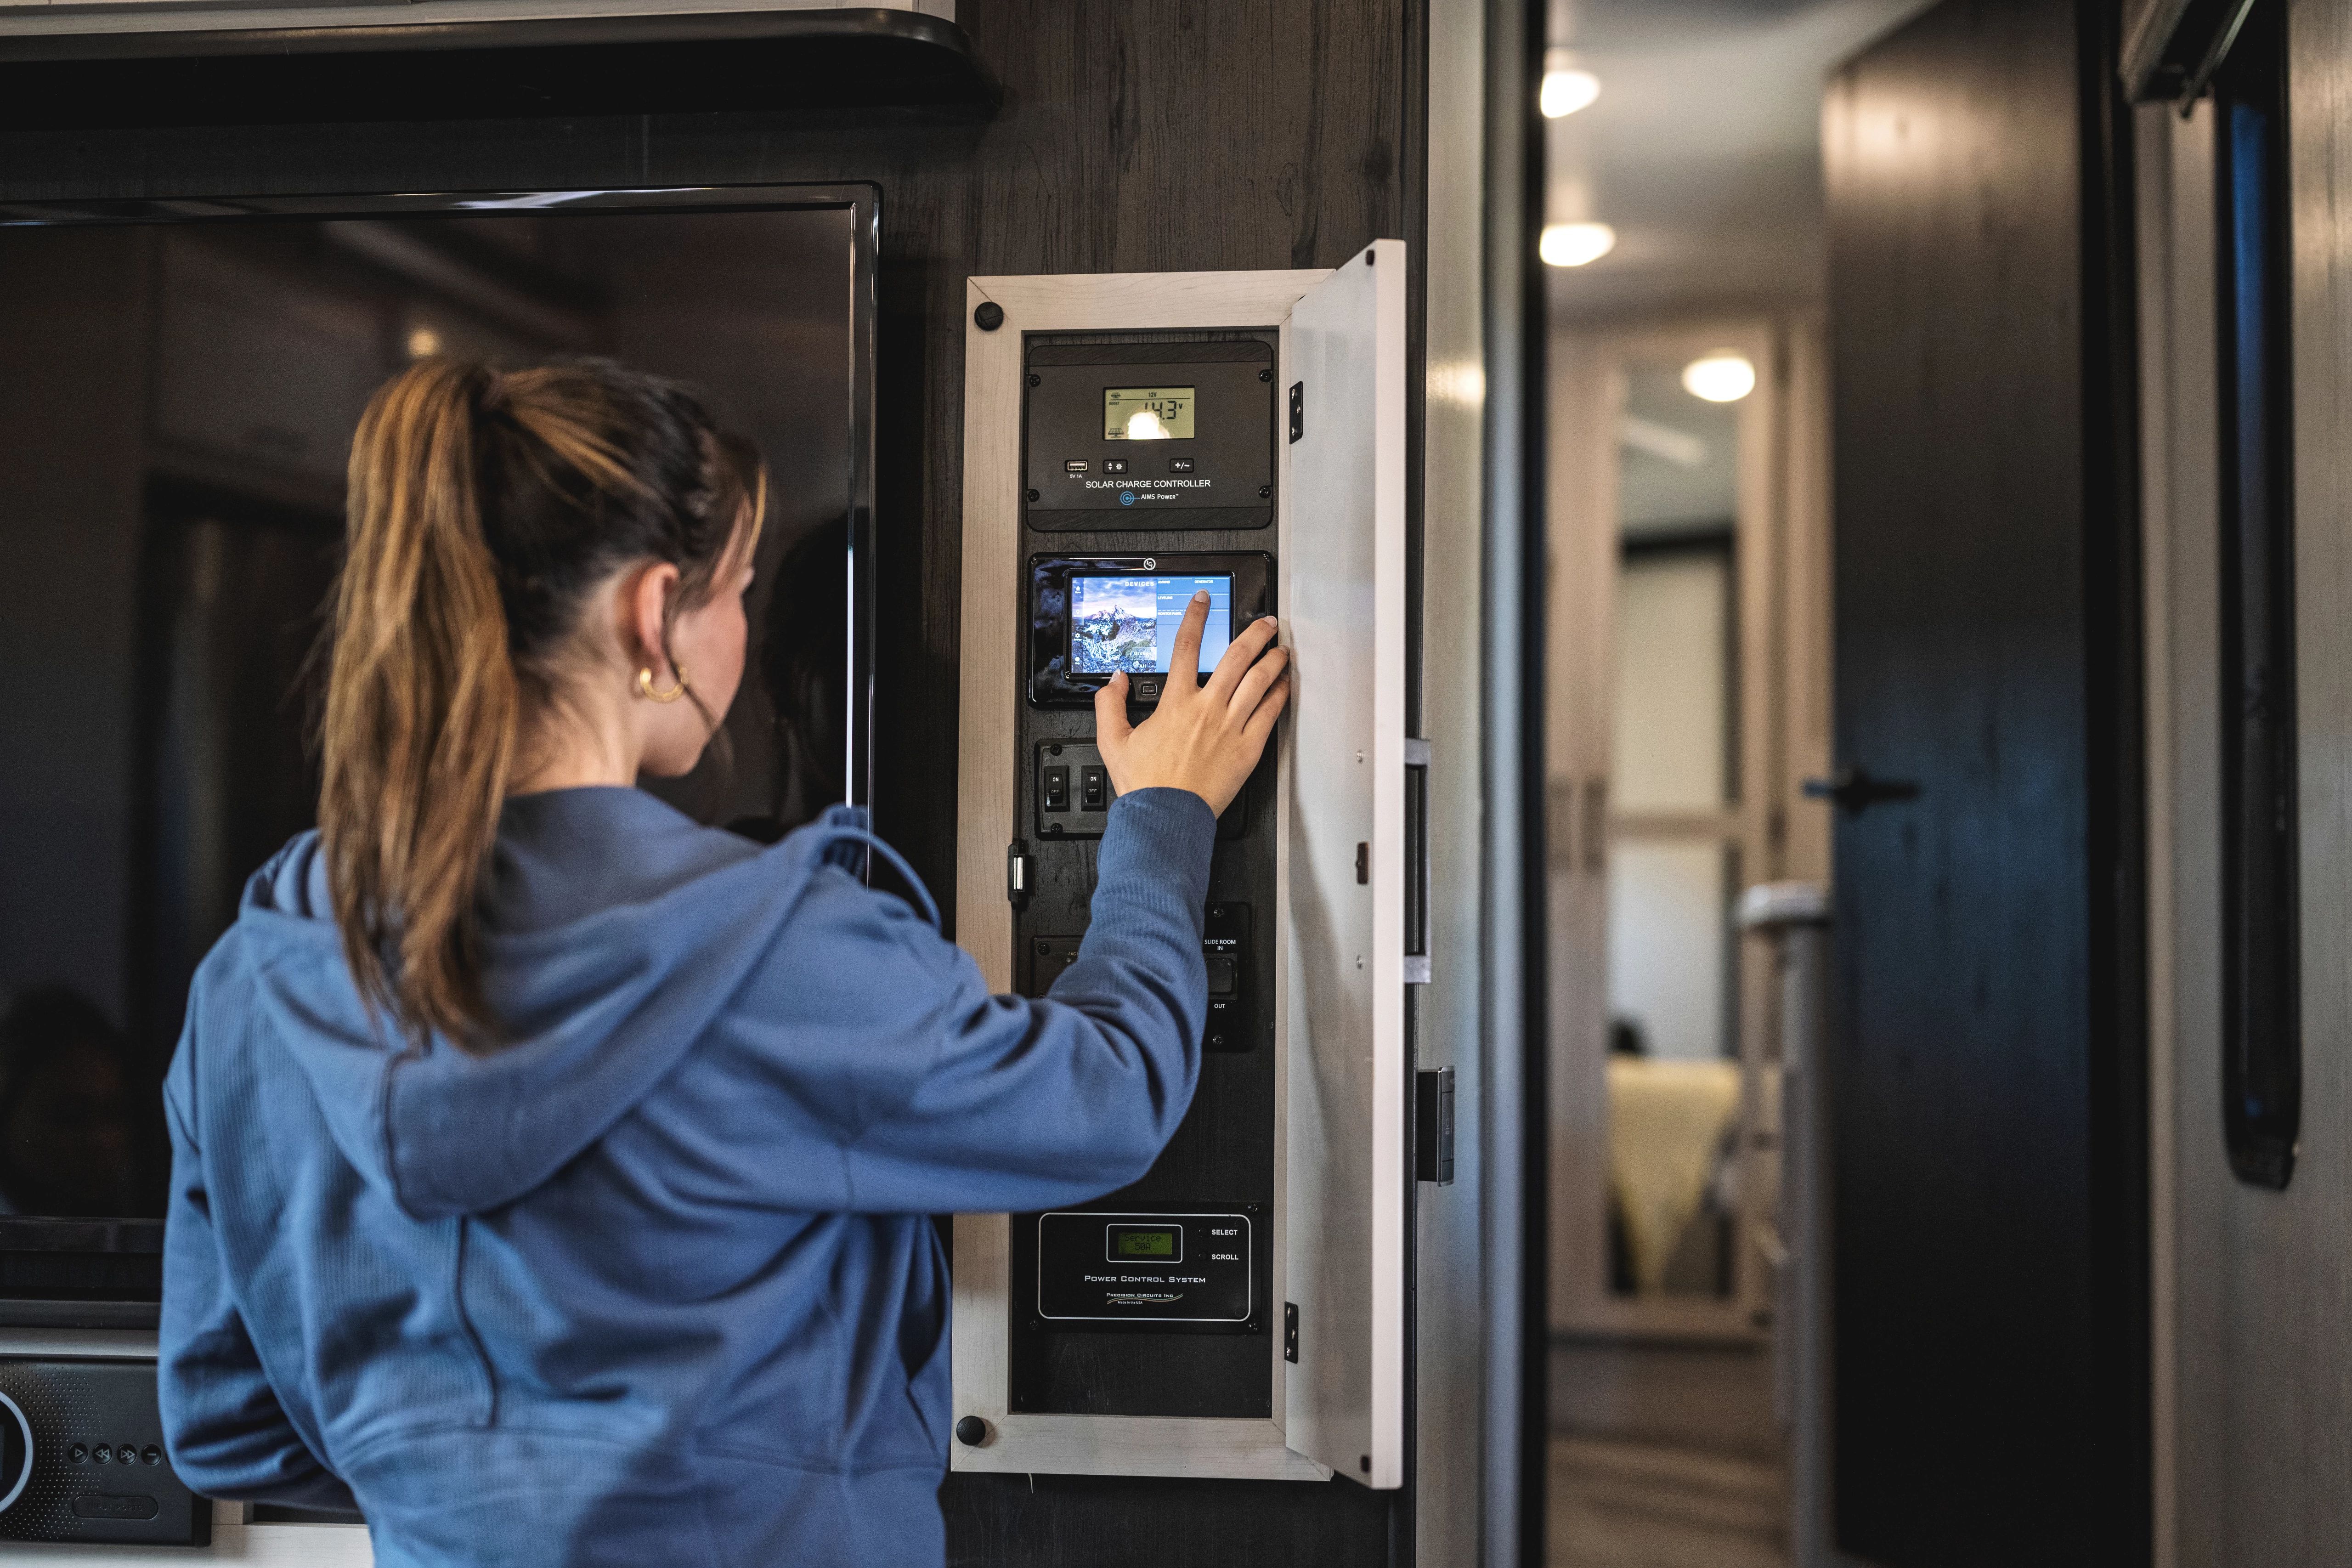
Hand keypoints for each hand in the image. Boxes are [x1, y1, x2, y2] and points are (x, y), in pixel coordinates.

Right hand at [1094, 594, 1289, 816]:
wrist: (1167, 816)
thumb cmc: (1145, 784)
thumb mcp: (1113, 741)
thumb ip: (1110, 705)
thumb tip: (1115, 681)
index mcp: (1176, 702)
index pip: (1186, 646)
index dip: (1196, 617)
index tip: (1204, 601)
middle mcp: (1207, 708)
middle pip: (1237, 657)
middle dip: (1255, 633)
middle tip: (1266, 622)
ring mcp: (1231, 726)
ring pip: (1259, 680)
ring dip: (1273, 659)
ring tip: (1281, 649)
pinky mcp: (1248, 748)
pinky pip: (1270, 712)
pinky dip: (1280, 693)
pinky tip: (1286, 684)